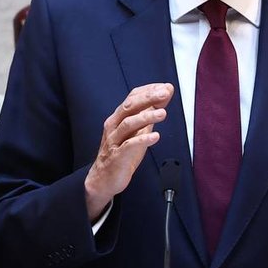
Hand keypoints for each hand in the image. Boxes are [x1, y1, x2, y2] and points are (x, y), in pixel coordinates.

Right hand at [84, 83, 172, 220]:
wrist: (102, 180)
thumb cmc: (121, 154)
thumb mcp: (137, 132)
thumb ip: (148, 116)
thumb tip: (162, 99)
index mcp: (119, 118)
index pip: (133, 97)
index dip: (149, 90)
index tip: (165, 87)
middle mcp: (114, 126)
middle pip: (130, 106)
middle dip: (148, 98)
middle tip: (165, 93)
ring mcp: (114, 140)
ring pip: (128, 124)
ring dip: (146, 117)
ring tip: (163, 113)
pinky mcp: (117, 156)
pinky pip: (129, 146)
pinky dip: (142, 140)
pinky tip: (155, 137)